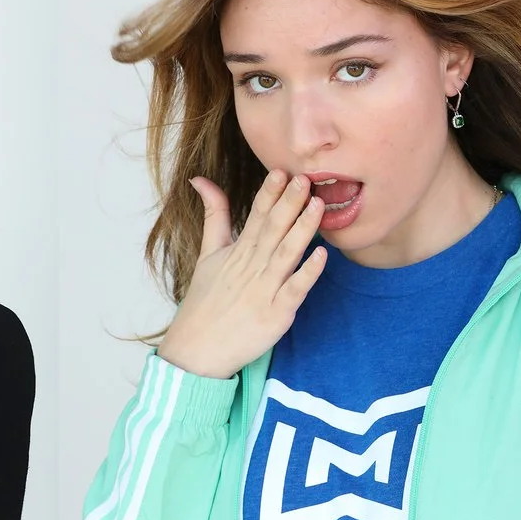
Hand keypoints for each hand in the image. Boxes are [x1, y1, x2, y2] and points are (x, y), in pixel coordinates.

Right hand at [156, 168, 327, 380]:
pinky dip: (307, 273)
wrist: (198, 348)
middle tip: (306, 179)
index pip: (256, 214)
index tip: (283, 171)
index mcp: (238, 250)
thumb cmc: (204, 301)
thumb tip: (200, 179)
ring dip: (302, 230)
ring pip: (286, 254)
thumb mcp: (207, 254)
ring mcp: (264, 291)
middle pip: (273, 229)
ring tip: (317, 206)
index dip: (270, 192)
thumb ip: (213, 216)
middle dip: (289, 203)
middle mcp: (251, 267)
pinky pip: (294, 291)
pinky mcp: (275, 316)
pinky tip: (322, 256)